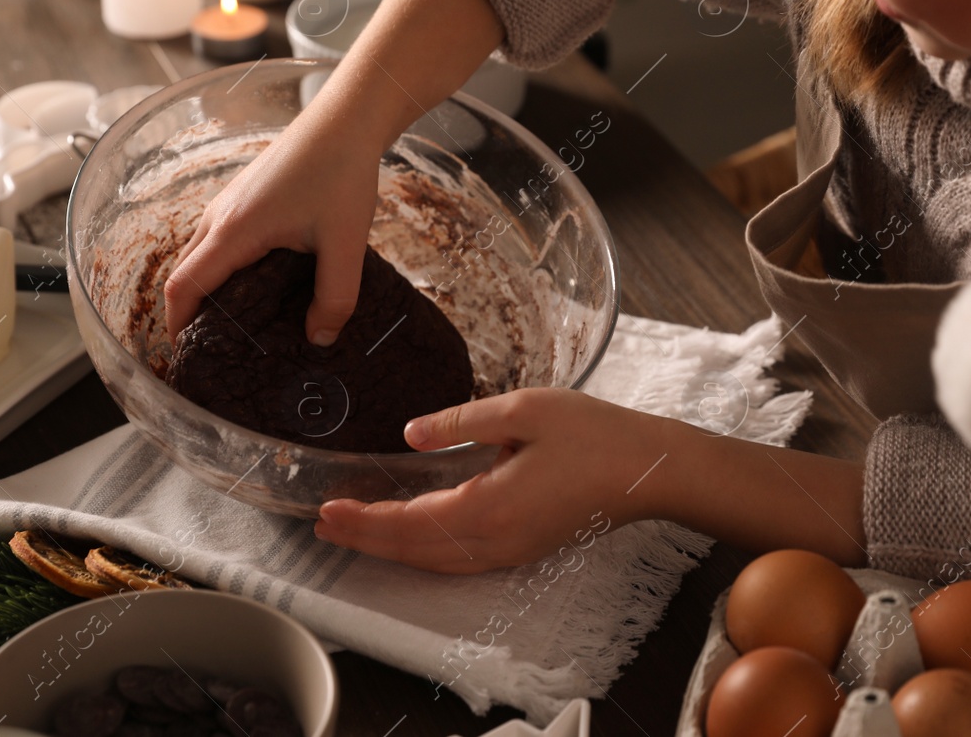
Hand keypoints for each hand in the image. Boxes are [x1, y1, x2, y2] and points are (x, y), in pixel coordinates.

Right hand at [163, 0, 504, 345]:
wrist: (346, 119)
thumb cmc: (342, 174)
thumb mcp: (346, 244)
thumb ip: (335, 297)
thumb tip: (320, 339)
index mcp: (234, 231)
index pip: (183, 287)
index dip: (178, 325)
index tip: (188, 357)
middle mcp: (220, 215)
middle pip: (184, 273)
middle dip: (189, 313)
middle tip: (213, 351)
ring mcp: (228, 202)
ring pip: (199, 254)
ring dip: (206, 289)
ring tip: (234, 324)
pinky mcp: (243, 195)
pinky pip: (216, 239)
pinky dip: (220, 267)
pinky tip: (255, 283)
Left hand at [313, 388, 675, 573]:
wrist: (648, 469)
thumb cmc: (592, 434)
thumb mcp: (523, 409)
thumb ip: (460, 422)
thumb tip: (410, 434)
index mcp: (489, 508)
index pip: (410, 522)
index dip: (365, 518)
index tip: (327, 508)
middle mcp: (494, 541)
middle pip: (414, 551)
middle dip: (365, 538)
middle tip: (322, 523)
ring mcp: (509, 551)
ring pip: (434, 561)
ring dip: (390, 548)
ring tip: (353, 530)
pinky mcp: (521, 548)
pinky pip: (458, 560)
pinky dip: (422, 551)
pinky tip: (408, 536)